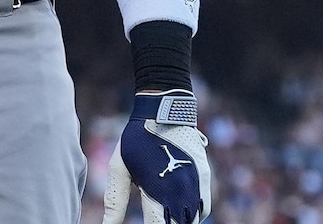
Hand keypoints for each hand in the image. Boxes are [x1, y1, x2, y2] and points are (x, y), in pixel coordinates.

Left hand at [102, 90, 211, 223]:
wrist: (165, 111)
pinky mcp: (207, 179)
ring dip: (179, 219)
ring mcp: (199, 187)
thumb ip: (115, 200)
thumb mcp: (119, 168)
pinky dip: (191, 212)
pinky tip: (176, 207)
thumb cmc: (137, 139)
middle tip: (151, 216)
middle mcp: (183, 193)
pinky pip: (202, 208)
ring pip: (193, 220)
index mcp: (159, 192)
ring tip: (162, 212)